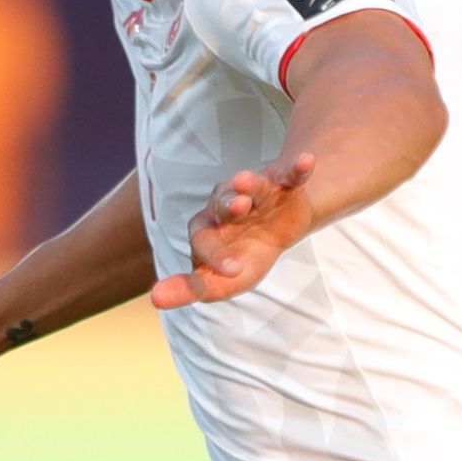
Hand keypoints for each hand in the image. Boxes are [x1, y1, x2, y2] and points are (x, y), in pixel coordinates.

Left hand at [155, 155, 316, 308]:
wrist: (277, 229)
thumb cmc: (243, 257)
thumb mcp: (221, 281)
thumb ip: (191, 288)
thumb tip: (154, 299)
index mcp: (207, 229)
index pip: (204, 240)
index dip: (215, 254)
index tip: (234, 270)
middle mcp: (225, 206)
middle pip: (223, 205)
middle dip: (229, 206)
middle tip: (239, 207)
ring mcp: (254, 193)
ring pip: (250, 186)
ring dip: (250, 183)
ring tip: (247, 180)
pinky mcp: (282, 184)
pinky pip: (288, 174)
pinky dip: (297, 168)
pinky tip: (306, 161)